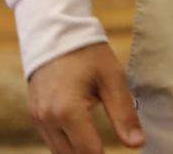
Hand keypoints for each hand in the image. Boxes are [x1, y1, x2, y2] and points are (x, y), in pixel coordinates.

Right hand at [26, 41, 143, 153]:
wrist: (53, 30)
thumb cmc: (87, 51)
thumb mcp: (112, 78)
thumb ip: (124, 113)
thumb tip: (137, 144)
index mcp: (68, 111)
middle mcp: (48, 119)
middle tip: (110, 150)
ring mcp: (38, 117)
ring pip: (59, 153)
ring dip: (79, 153)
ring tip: (99, 147)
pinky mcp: (35, 113)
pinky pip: (51, 140)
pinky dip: (67, 145)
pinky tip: (84, 139)